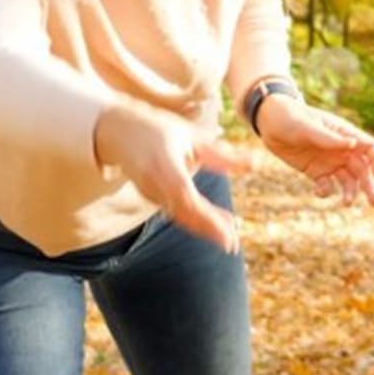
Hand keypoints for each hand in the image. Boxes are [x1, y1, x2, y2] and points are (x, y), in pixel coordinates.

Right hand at [93, 101, 255, 251]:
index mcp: (164, 165)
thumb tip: (255, 164)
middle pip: (184, 214)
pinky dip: (195, 221)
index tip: (229, 231)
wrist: (118, 132)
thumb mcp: (191, 137)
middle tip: (233, 244)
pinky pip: (175, 213)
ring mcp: (150, 192)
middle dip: (209, 231)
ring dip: (204, 229)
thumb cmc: (159, 130)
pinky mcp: (151, 197)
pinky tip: (217, 224)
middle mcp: (154, 184)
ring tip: (231, 237)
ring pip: (180, 216)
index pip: (187, 198)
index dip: (207, 218)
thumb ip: (221, 156)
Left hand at [254, 94, 373, 205]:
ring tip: (346, 203)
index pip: (371, 148)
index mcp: (346, 134)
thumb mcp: (308, 127)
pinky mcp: (317, 172)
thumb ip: (330, 138)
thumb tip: (353, 144)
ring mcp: (330, 162)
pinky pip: (328, 186)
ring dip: (351, 193)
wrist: (270, 123)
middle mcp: (342, 150)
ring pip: (349, 181)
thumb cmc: (290, 117)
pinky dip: (326, 192)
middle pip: (364, 170)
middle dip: (369, 186)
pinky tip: (318, 191)